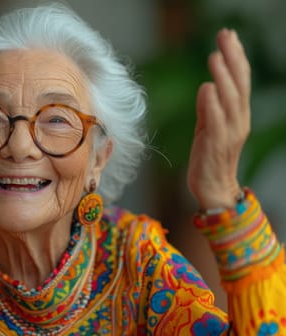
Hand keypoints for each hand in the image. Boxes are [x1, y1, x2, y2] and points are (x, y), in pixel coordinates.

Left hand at [187, 29, 250, 208]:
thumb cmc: (210, 157)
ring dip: (223, 77)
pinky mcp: (215, 145)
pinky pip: (216, 122)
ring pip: (230, 100)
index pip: (240, 81)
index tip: (228, 36)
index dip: (235, 57)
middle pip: (239, 84)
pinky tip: (208, 88)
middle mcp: (238, 121)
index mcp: (237, 115)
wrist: (213, 188)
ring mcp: (228, 133)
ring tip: (215, 56)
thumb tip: (206, 86)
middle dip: (233, 58)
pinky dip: (212, 104)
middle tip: (225, 35)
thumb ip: (208, 108)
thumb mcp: (208, 127)